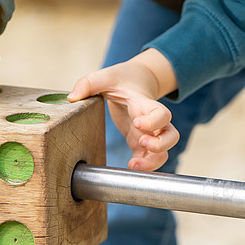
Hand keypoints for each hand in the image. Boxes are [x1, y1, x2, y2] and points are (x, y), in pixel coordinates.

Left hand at [68, 49, 178, 170]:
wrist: (137, 80)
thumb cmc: (123, 79)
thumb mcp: (106, 77)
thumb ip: (89, 84)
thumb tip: (72, 97)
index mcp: (145, 104)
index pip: (161, 113)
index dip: (154, 122)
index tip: (138, 123)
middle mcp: (153, 121)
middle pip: (171, 136)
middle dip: (160, 145)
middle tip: (141, 144)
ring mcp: (149, 133)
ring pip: (164, 152)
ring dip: (153, 161)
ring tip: (133, 165)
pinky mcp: (140, 142)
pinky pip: (149, 158)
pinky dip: (144, 166)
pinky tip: (130, 167)